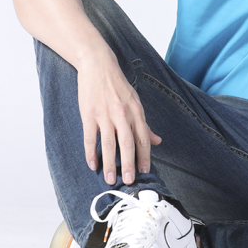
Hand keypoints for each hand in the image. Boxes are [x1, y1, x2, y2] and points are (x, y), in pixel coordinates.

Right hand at [77, 48, 161, 185]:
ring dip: (110, 163)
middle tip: (129, 181)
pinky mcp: (89, 114)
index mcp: (136, 111)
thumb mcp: (135, 101)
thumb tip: (157, 140)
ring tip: (110, 179)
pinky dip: (91, 152)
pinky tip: (92, 164)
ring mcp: (105, 114)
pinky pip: (90, 137)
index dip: (144, 156)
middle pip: (128, 143)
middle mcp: (122, 114)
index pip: (143, 138)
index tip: (145, 171)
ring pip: (109, 143)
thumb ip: (144, 124)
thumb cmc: (118, 85)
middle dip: (129, 164)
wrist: (98, 65)